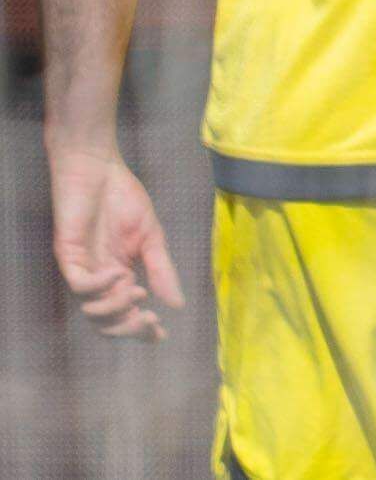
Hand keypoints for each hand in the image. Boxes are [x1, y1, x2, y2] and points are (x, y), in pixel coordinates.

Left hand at [49, 145, 182, 340]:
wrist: (98, 169)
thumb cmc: (123, 198)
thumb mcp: (152, 237)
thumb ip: (162, 269)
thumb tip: (177, 304)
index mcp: (118, 276)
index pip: (124, 314)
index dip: (139, 330)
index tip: (162, 335)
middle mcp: (97, 279)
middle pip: (105, 322)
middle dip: (127, 328)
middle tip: (149, 320)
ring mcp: (82, 268)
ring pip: (90, 310)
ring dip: (116, 307)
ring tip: (138, 289)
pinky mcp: (68, 255)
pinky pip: (80, 285)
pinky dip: (101, 285)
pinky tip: (120, 270)